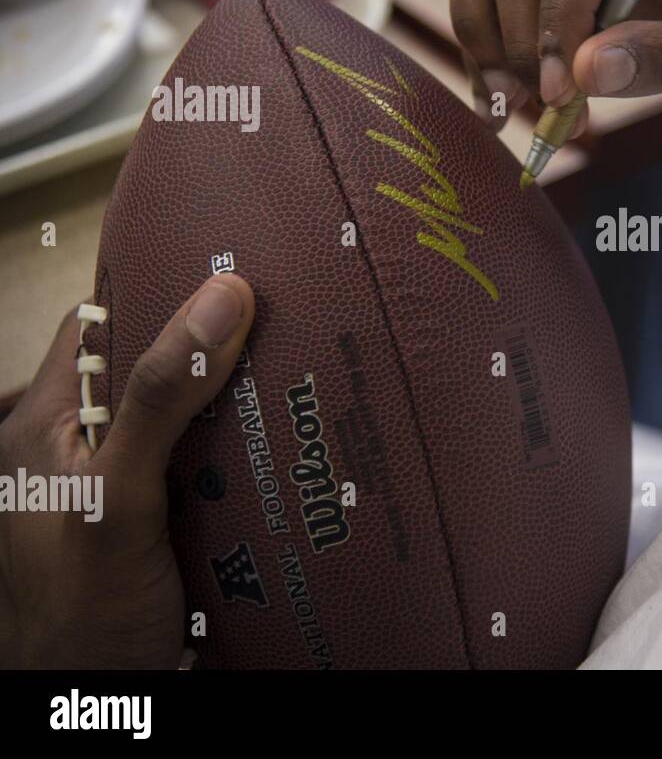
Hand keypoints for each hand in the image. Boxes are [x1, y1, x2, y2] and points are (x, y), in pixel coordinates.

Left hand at [0, 274, 253, 667]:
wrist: (91, 706)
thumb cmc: (79, 615)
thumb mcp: (116, 499)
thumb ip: (158, 400)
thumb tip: (221, 296)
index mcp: (44, 425)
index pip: (95, 325)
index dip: (153, 289)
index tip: (226, 268)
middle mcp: (80, 449)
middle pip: (150, 371)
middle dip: (215, 350)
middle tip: (288, 322)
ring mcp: (120, 489)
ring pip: (185, 422)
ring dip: (238, 408)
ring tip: (303, 377)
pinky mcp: (158, 526)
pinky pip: (205, 470)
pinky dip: (244, 457)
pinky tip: (289, 452)